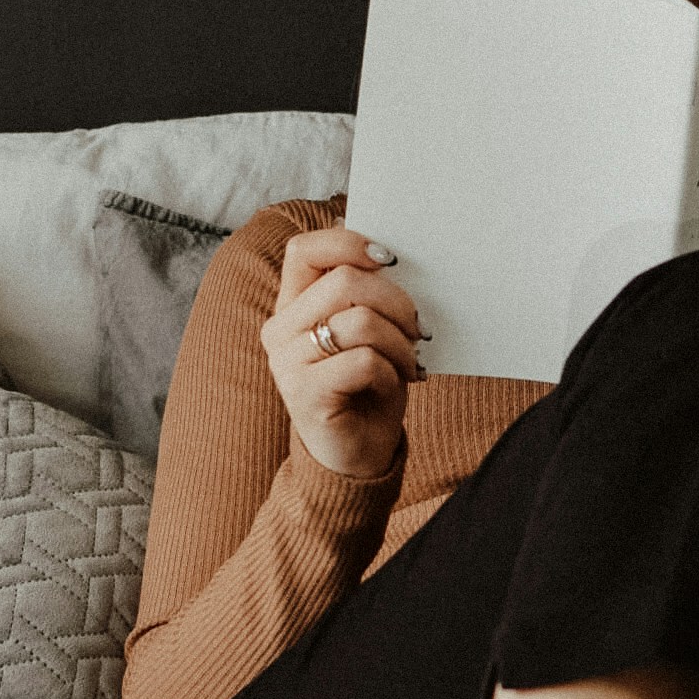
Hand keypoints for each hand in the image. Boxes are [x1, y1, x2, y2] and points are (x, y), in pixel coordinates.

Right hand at [263, 227, 425, 481]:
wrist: (356, 455)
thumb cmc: (366, 385)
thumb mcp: (365, 330)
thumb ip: (362, 291)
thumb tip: (378, 245)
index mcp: (291, 305)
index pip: (304, 249)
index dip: (349, 244)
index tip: (390, 260)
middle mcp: (280, 330)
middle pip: (344, 281)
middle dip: (397, 301)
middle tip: (419, 328)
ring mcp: (288, 363)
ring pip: (360, 320)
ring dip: (400, 341)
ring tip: (411, 361)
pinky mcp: (306, 394)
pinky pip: (364, 361)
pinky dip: (392, 371)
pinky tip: (395, 383)